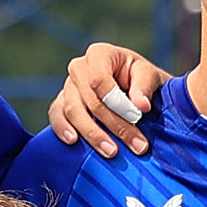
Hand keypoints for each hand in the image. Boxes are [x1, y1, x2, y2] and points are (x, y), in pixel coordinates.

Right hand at [48, 41, 168, 156]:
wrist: (134, 89)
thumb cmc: (141, 80)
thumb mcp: (149, 76)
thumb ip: (145, 87)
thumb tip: (140, 105)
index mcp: (100, 54)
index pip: (100, 79)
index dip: (117, 102)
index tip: (137, 118)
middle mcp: (79, 67)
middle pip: (91, 100)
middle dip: (115, 125)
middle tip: (137, 146)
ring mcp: (68, 86)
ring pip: (73, 111)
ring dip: (93, 134)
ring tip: (112, 152)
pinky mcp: (62, 103)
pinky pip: (57, 115)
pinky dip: (62, 129)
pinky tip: (73, 141)